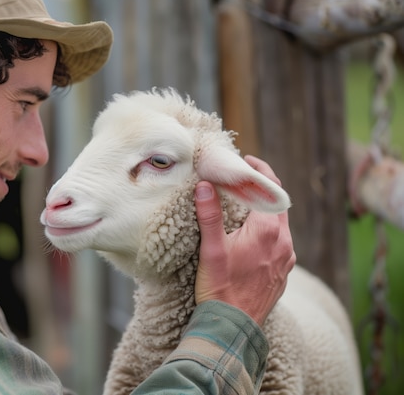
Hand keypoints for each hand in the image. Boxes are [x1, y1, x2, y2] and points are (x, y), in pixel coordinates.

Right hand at [193, 155, 295, 324]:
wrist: (234, 329)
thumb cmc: (220, 289)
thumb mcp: (211, 250)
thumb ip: (210, 215)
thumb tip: (205, 185)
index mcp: (268, 231)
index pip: (270, 189)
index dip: (259, 171)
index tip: (247, 161)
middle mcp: (284, 242)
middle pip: (278, 204)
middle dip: (261, 190)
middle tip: (242, 182)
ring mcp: (287, 259)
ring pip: (280, 224)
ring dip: (265, 211)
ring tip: (244, 207)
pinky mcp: (283, 272)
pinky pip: (280, 242)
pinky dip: (268, 230)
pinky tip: (251, 237)